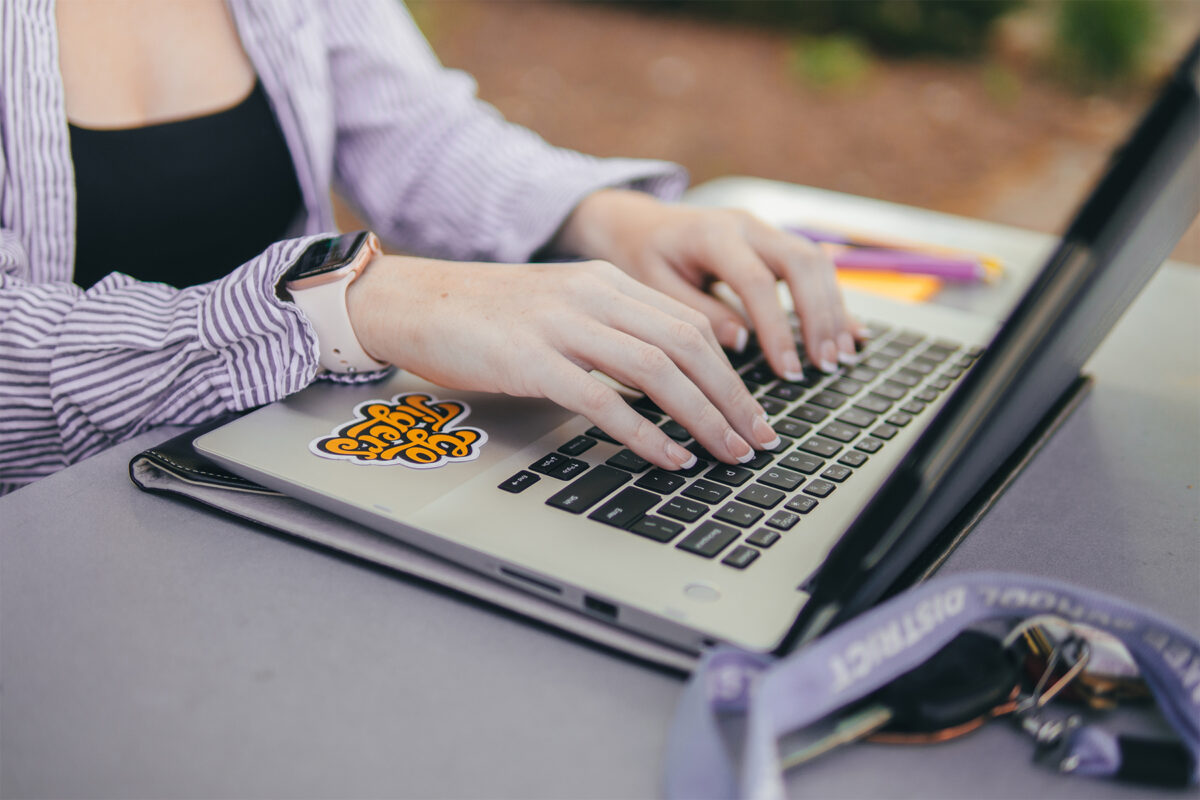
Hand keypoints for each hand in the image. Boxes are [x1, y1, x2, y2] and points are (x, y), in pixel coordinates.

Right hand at [345, 255, 780, 469]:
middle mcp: (592, 296)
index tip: (753, 411)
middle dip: (733, 398)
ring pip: (657, 370)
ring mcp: (561, 325)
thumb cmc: (484, 317)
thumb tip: (662, 384)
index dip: (733, 371)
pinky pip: (603, 399)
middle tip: (758, 440)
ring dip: (703, 417)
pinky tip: (670, 457)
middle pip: (688, 345)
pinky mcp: (530, 359)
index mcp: (606, 282)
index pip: (691, 324)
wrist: (412, 302)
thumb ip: (610, 335)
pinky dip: (645, 432)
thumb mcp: (560, 311)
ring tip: (728, 453)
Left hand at [551, 189, 861, 376]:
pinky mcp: (773, 242)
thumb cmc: (641, 257)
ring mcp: (764, 230)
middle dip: (819, 317)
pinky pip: (814, 268)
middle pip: (801, 264)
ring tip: (840, 357)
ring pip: (815, 263)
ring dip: (833, 310)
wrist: (638, 224)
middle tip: (825, 364)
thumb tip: (741, 342)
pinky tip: (850, 334)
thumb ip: (696, 312)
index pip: (756, 281)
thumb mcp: (653, 287)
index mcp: (712, 233)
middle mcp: (746, 225)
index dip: (776, 329)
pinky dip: (832, 301)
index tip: (787, 371)